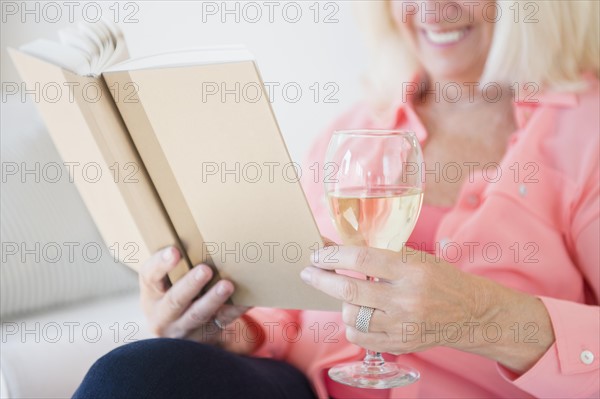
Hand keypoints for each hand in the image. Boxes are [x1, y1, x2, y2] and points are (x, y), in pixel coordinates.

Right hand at [139, 247, 253, 353]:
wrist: (174, 333)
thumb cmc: (171, 294)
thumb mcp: (163, 284)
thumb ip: (174, 265)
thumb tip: (198, 236)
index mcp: (151, 294)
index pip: (149, 277)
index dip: (161, 264)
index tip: (174, 251)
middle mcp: (162, 316)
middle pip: (175, 300)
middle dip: (190, 284)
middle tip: (205, 270)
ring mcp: (183, 329)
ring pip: (198, 314)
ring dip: (213, 299)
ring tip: (227, 285)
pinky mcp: (204, 336)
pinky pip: (221, 322)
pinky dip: (235, 309)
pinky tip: (247, 299)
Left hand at [300, 245, 484, 353]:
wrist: (470, 312)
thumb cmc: (438, 278)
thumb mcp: (413, 258)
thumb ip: (376, 256)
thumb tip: (334, 247)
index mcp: (411, 269)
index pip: (362, 258)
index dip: (333, 255)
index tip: (318, 255)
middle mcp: (407, 298)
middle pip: (350, 289)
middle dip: (321, 279)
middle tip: (309, 272)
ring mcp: (403, 325)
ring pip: (351, 315)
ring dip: (342, 302)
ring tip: (350, 295)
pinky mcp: (400, 344)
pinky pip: (359, 337)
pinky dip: (352, 325)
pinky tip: (360, 315)